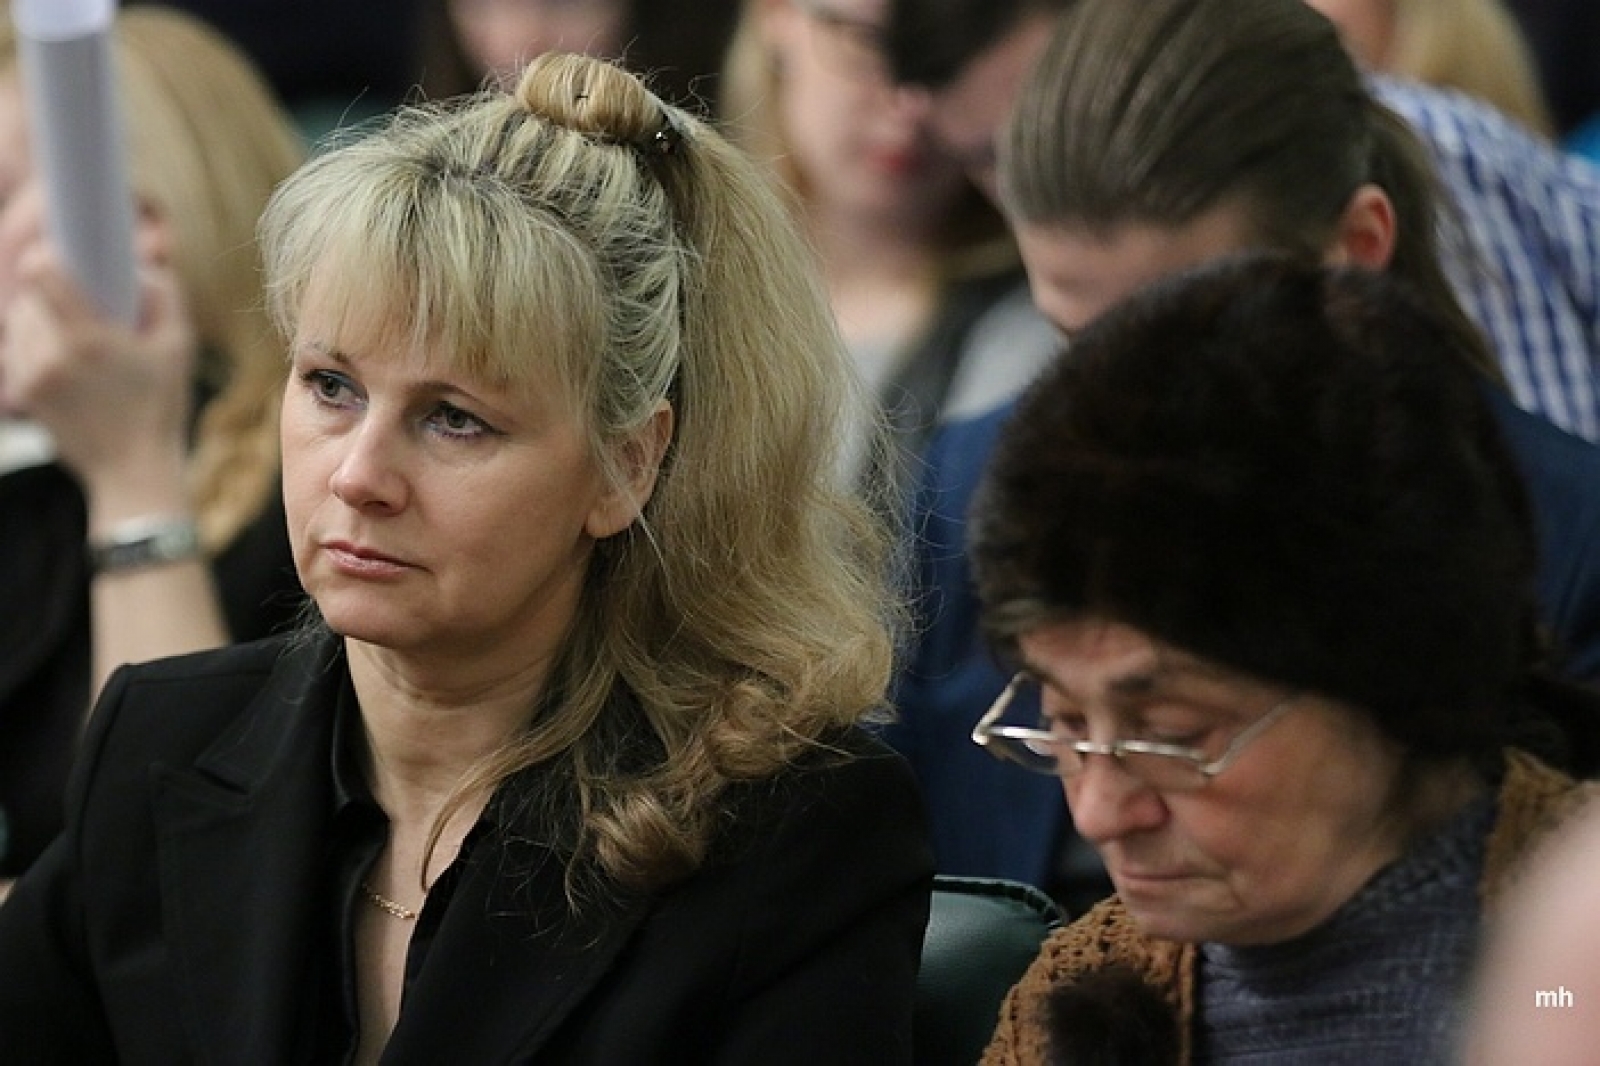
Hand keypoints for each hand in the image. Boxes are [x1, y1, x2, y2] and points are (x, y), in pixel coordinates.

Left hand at [0, 181, 198, 516]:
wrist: (133, 470)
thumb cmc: (161, 407)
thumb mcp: (179, 347)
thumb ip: (163, 294)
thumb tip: (139, 263)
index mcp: (91, 340)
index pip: (42, 274)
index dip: (46, 257)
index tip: (61, 257)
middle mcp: (53, 356)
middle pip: (27, 297)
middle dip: (48, 294)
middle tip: (80, 305)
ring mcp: (31, 377)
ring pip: (17, 322)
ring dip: (38, 320)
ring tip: (74, 337)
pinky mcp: (21, 394)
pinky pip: (14, 350)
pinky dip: (31, 346)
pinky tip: (62, 361)